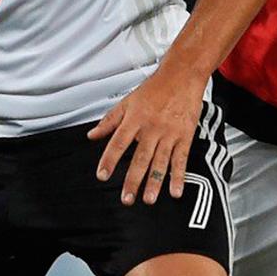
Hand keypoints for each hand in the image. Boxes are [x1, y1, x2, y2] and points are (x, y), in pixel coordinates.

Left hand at [87, 67, 204, 205]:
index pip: (119, 142)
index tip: (103, 175)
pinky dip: (178, 176)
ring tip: (149, 199)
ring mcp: (169, 133)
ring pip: (161, 161)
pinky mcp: (185, 136)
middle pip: (140, 157)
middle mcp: (152, 127)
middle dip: (133, 180)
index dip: (109, 159)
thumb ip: (109, 121)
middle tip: (127, 198)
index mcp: (135, 119)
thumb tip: (92, 135)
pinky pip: (181, 159)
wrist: (182, 76)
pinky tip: (175, 190)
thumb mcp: (128, 101)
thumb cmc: (155, 88)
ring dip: (154, 183)